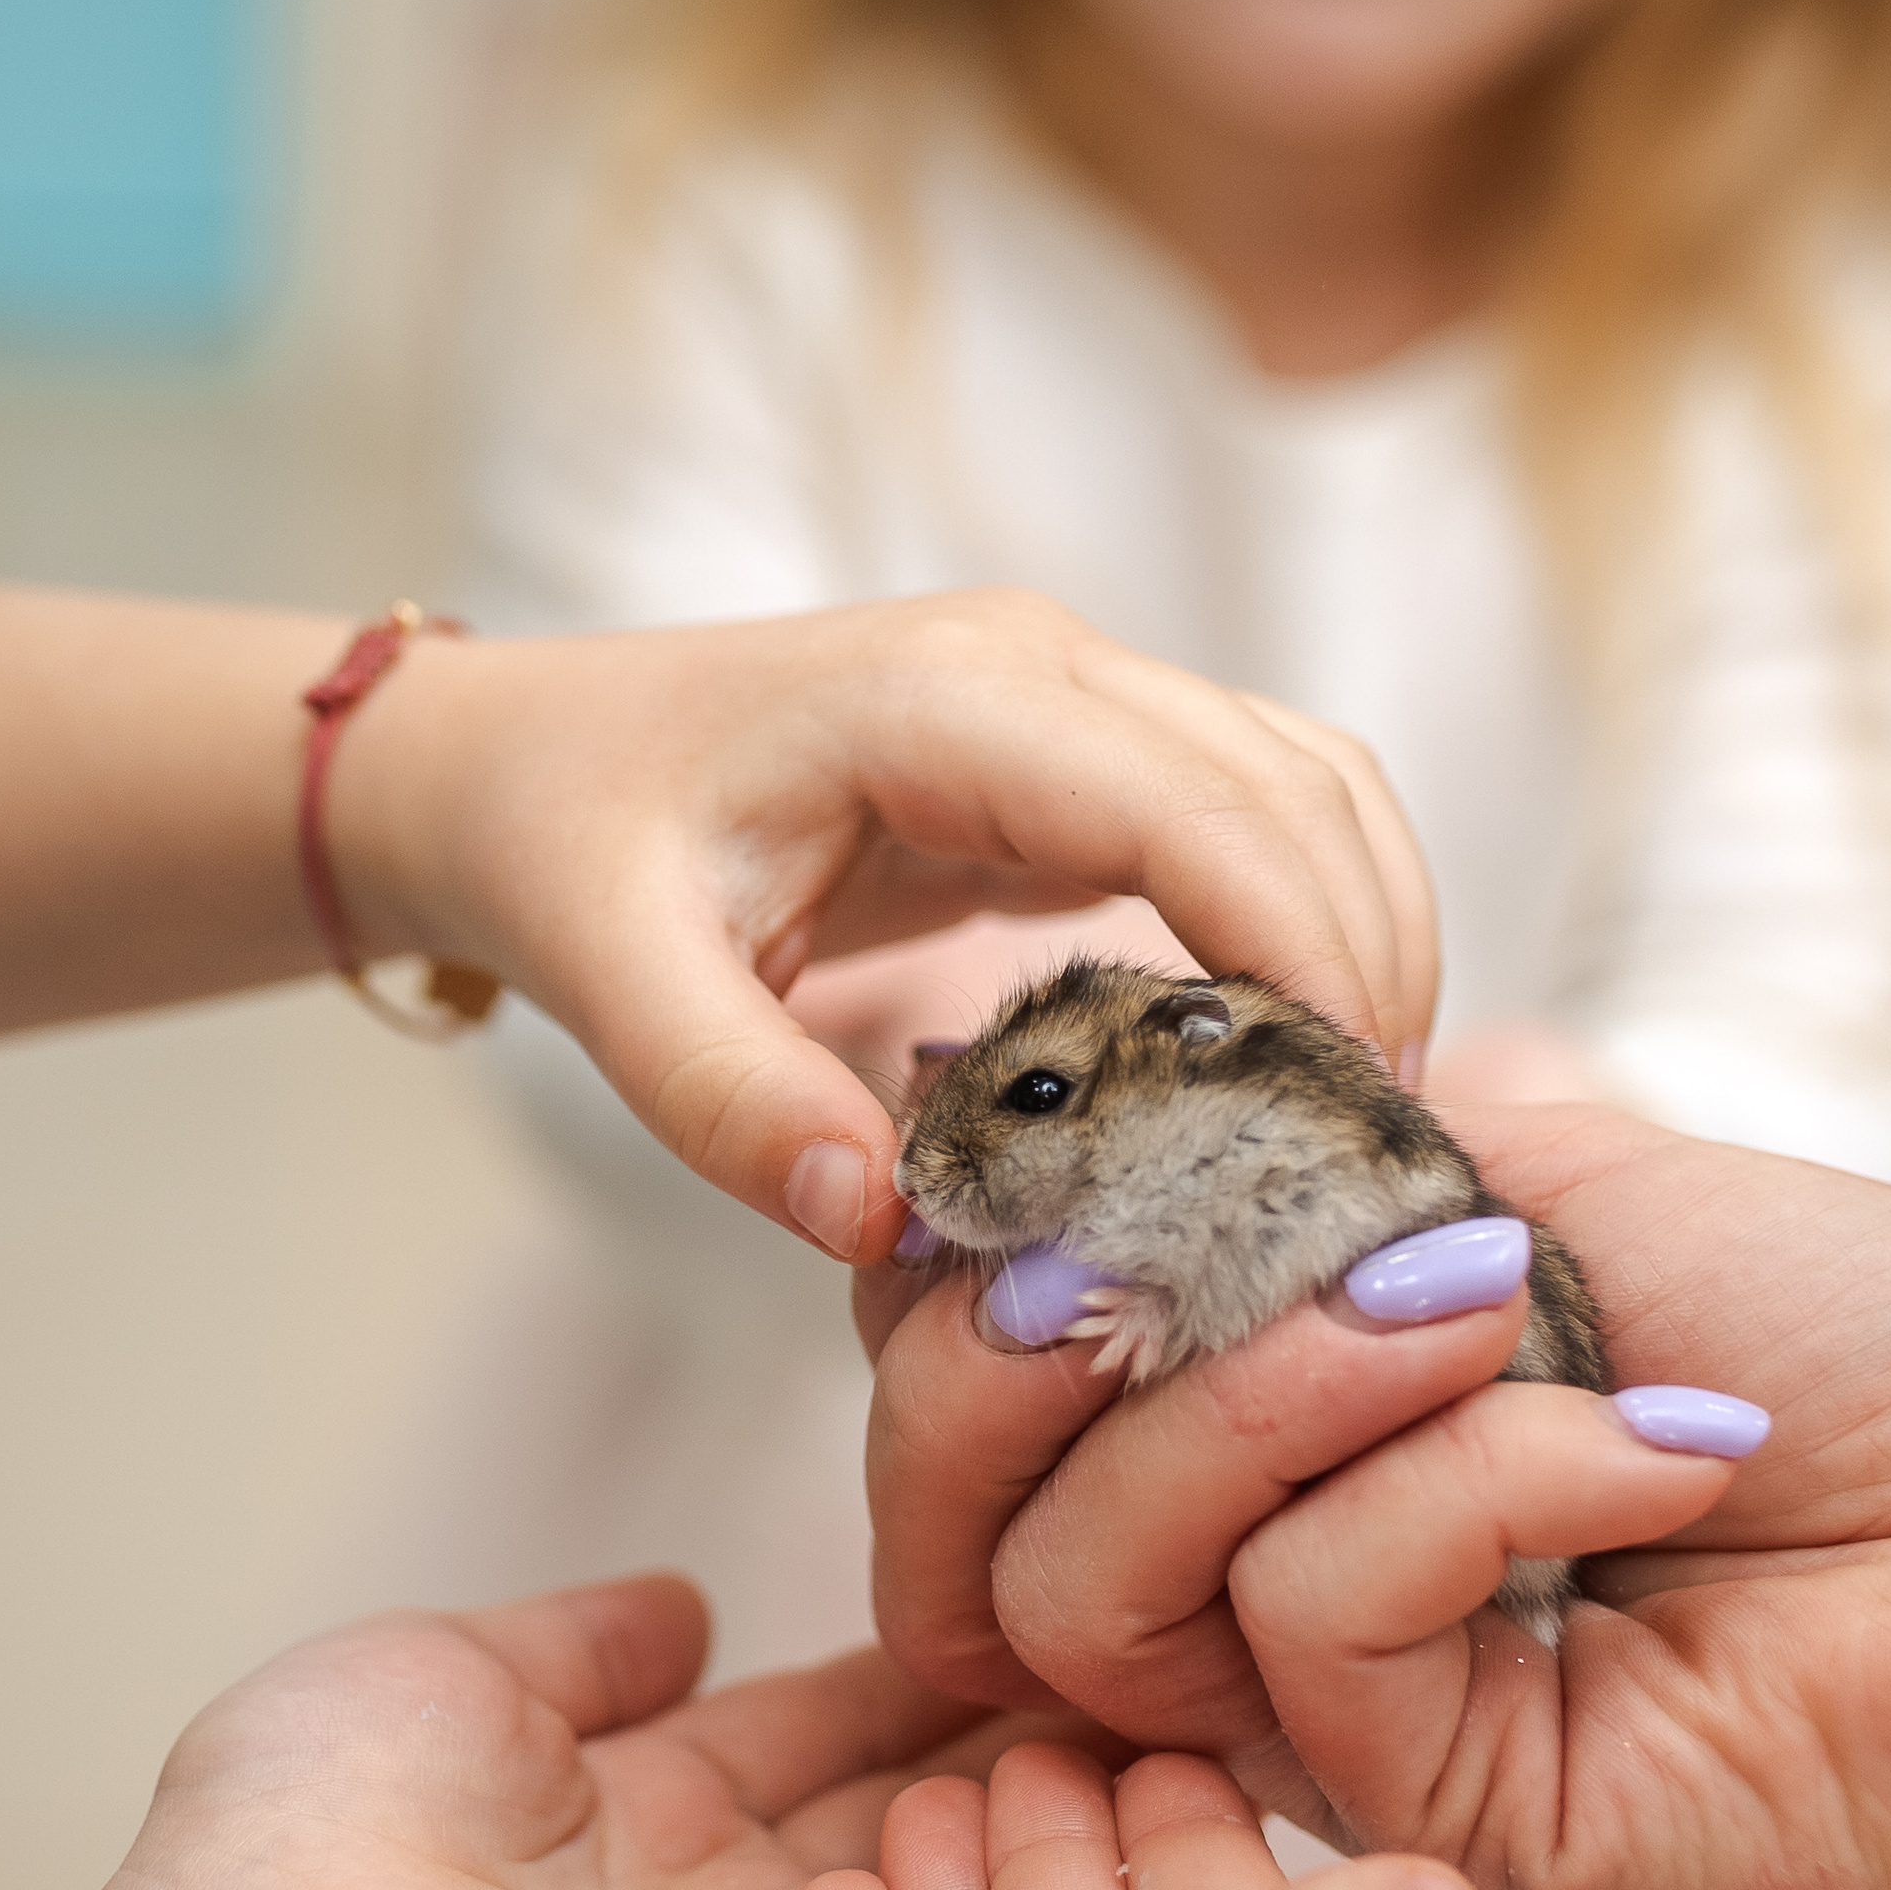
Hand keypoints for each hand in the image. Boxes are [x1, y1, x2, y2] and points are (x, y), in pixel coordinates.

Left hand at [0, 1575, 1047, 1889]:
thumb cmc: (304, 1832)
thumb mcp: (450, 1671)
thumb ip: (583, 1645)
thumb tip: (685, 1606)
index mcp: (626, 1795)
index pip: (812, 1722)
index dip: (913, 1667)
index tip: (1020, 1599)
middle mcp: (709, 1887)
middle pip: (898, 1794)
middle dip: (1011, 1723)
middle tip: (1142, 1648)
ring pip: (936, 1864)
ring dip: (1045, 1790)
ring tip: (1175, 1697)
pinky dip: (1027, 1878)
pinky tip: (1133, 1798)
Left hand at [331, 590, 1436, 1260]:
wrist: (517, 760)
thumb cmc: (565, 844)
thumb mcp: (613, 979)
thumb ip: (733, 1104)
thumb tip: (885, 1223)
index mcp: (943, 700)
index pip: (1202, 805)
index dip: (1307, 948)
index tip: (1353, 1110)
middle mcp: (1037, 666)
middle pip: (1298, 786)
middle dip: (1369, 962)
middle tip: (1373, 1156)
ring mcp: (1071, 696)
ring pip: (1309, 785)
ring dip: (1368, 933)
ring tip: (1357, 1117)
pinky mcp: (1080, 753)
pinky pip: (1258, 812)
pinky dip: (1314, 918)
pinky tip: (1293, 1060)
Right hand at [856, 1107, 1890, 1889]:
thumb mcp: (1571, 1173)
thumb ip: (1330, 1145)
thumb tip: (1143, 1078)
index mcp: (1286, 1456)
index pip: (999, 1407)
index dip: (968, 1273)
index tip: (1048, 1138)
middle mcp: (1280, 1607)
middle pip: (971, 1531)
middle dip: (1010, 1350)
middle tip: (1127, 1243)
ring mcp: (1348, 1733)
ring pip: (1091, 1586)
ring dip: (1259, 1388)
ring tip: (1481, 1300)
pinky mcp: (1438, 1820)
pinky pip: (1308, 1626)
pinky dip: (1458, 1481)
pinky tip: (1647, 1439)